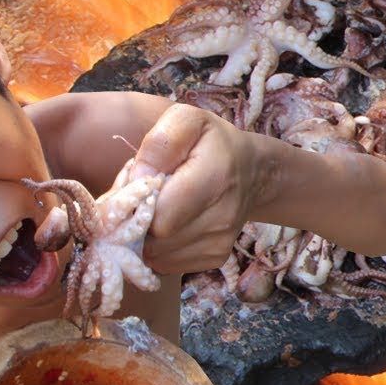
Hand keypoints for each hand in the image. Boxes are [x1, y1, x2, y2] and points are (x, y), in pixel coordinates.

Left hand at [127, 104, 261, 273]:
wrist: (252, 172)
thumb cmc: (212, 143)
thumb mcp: (186, 120)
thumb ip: (159, 143)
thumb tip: (137, 181)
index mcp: (214, 178)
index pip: (160, 216)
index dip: (135, 206)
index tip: (133, 189)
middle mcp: (222, 218)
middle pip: (157, 240)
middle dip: (137, 222)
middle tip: (141, 200)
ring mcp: (220, 243)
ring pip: (159, 256)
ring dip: (146, 237)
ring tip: (156, 210)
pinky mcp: (216, 259)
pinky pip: (169, 264)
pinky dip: (159, 249)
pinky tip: (169, 226)